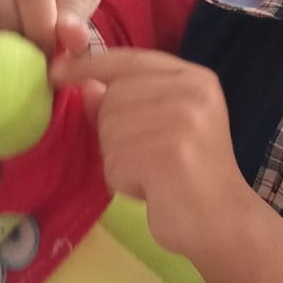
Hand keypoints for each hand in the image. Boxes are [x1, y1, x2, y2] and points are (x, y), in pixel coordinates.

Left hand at [48, 47, 249, 260]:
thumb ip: (124, 103)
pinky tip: (154, 190)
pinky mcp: (167, 151)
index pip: (128, 59)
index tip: (57, 72)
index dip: (88, 65)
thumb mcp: (160, 129)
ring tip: (154, 176)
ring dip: (120, 161)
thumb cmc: (189, 177)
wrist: (225, 223)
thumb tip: (83, 84)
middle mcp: (191, 91)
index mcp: (194, 78)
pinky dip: (124, 182)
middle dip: (116, 135)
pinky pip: (114, 161)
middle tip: (150, 160)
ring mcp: (181, 119)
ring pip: (109, 131)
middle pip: (112, 98)